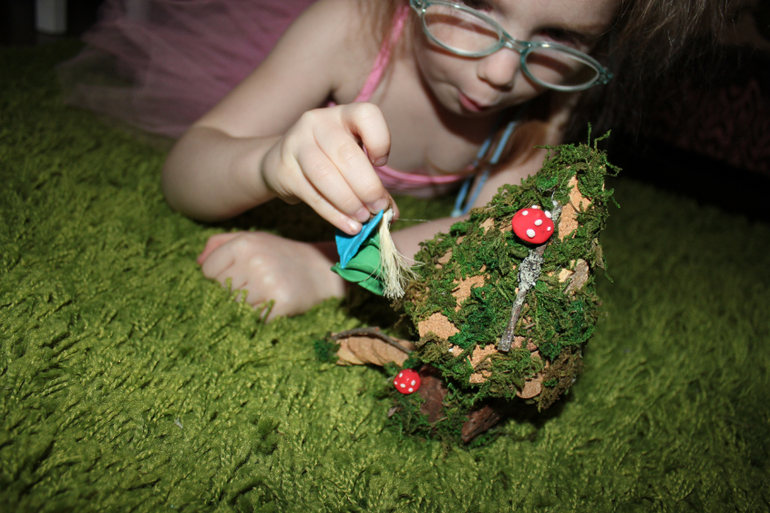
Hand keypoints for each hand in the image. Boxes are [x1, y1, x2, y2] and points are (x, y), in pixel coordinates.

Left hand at [198, 231, 345, 319]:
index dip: (218, 277)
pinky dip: (257, 317)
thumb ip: (220, 243)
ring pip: (233, 306)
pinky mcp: (280, 303)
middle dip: (231, 292)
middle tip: (253, 287)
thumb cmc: (281, 255)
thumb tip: (197, 262)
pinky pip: (252, 319)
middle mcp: (254, 261)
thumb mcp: (253, 239)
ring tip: (262, 295)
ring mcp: (267, 283)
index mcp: (244, 243)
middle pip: (218, 289)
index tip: (237, 277)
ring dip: (244, 306)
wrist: (322, 270)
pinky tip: (270, 307)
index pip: (207, 270)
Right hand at [260, 103, 396, 234]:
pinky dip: (334, 214)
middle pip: (346, 153)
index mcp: (343, 115)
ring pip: (325, 175)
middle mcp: (318, 122)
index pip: (366, 115)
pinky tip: (349, 226)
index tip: (381, 163)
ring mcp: (296, 144)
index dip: (380, 140)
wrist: (280, 162)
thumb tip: (391, 214)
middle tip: (378, 208)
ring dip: (349, 202)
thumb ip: (372, 183)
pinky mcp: (284, 170)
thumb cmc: (328, 160)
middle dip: (367, 186)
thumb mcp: (351, 160)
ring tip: (363, 218)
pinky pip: (312, 195)